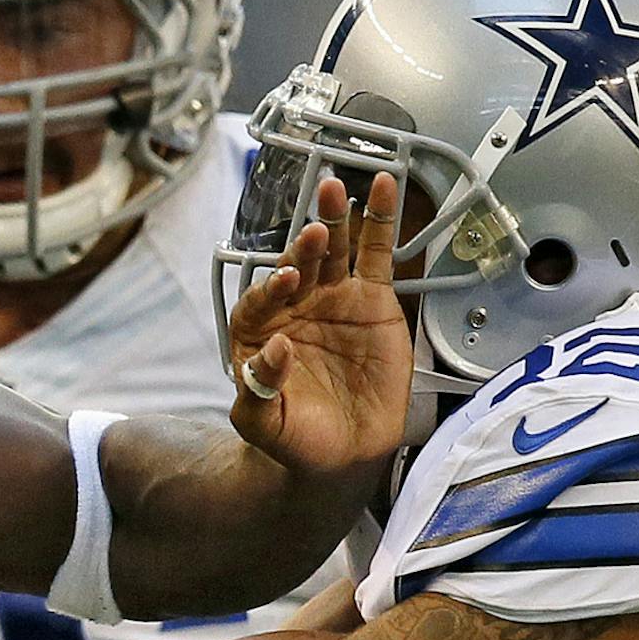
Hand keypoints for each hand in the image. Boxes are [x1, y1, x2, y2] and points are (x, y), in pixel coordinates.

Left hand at [227, 171, 410, 476]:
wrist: (345, 453)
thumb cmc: (297, 437)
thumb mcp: (263, 424)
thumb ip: (257, 391)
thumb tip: (273, 351)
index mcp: (258, 332)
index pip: (258, 302)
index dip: (270, 291)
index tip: (284, 284)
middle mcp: (294, 307)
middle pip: (295, 268)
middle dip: (302, 249)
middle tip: (314, 233)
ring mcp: (333, 298)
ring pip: (331, 251)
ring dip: (333, 220)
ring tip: (333, 191)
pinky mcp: (371, 298)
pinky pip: (375, 253)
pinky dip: (379, 220)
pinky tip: (380, 187)